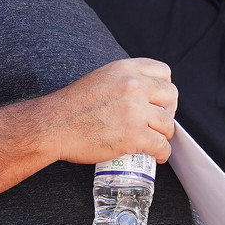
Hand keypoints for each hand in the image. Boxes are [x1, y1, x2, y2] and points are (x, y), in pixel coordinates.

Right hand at [43, 58, 177, 164]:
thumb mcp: (101, 78)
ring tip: (155, 139)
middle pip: (171, 96)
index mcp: (126, 69)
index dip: (164, 88)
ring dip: (163, 134)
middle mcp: (134, 86)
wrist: (54, 125)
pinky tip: (156, 155)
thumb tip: (145, 92)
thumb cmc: (73, 106)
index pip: (164, 72)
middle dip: (168, 110)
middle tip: (158, 121)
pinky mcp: (134, 136)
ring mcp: (135, 111)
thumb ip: (125, 80)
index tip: (159, 100)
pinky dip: (162, 153)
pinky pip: (162, 146)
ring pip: (167, 123)